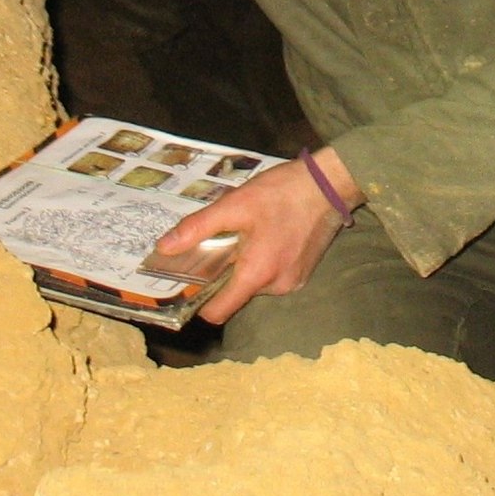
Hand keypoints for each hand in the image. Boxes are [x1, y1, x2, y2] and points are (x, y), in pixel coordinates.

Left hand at [153, 148, 363, 324]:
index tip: (186, 282)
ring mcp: (293, 281)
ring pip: (253, 283)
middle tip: (219, 243)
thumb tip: (164, 247)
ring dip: (244, 265)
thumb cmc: (282, 192)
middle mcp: (276, 286)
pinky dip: (262, 262)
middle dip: (223, 272)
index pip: (219, 311)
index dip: (198, 302)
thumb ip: (198, 228)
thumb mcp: (235, 204)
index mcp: (257, 273)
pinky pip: (271, 276)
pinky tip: (265, 235)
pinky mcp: (303, 273)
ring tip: (246, 233)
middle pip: (235, 293)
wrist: (330, 184)